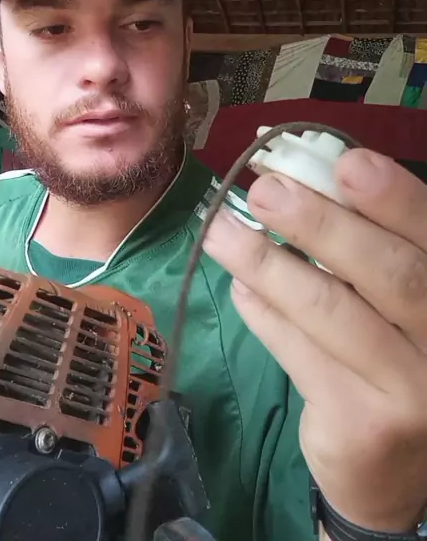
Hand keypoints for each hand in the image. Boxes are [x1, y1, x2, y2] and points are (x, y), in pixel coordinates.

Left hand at [204, 148, 426, 532]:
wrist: (397, 466)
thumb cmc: (394, 356)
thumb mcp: (394, 299)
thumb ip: (367, 247)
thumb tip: (297, 180)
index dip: (395, 199)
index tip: (348, 162)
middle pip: (391, 276)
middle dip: (324, 226)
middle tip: (266, 190)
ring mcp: (412, 391)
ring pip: (333, 312)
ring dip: (269, 264)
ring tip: (221, 230)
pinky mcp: (363, 424)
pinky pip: (299, 354)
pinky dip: (264, 314)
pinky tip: (240, 286)